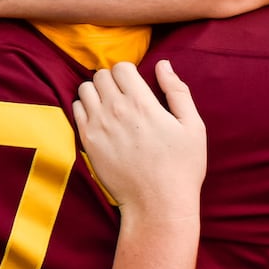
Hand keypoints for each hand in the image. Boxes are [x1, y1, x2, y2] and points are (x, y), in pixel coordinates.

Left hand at [73, 60, 204, 218]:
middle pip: (101, 75)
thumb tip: (164, 64)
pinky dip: (85, 108)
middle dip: (112, 80)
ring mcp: (97, 125)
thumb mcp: (193, 126)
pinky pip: (75, 109)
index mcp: (142, 102)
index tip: (136, 85)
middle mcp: (115, 110)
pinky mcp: (87, 141)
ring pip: (84, 89)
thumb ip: (177, 91)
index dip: (128, 72)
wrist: (157, 203)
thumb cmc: (181, 167)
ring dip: (96, 92)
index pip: (121, 67)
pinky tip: (100, 119)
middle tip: (124, 96)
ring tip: (110, 105)